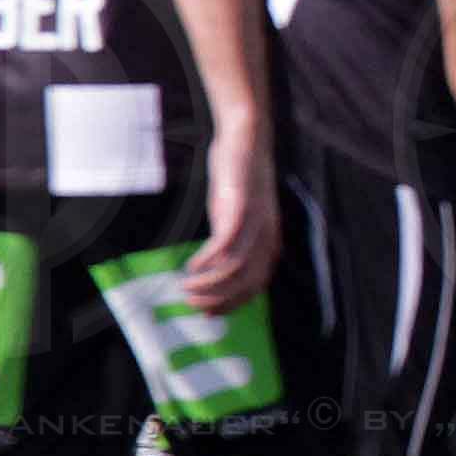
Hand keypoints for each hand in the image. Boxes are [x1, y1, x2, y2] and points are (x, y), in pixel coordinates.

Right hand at [185, 138, 275, 312]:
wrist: (246, 141)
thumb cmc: (240, 183)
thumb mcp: (240, 219)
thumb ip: (234, 244)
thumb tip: (216, 270)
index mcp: (269, 242)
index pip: (256, 286)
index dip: (232, 304)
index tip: (209, 314)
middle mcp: (266, 236)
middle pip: (247, 282)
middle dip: (218, 300)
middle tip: (191, 303)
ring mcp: (254, 222)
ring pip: (236, 267)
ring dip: (209, 284)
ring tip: (186, 287)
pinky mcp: (239, 206)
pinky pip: (226, 242)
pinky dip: (207, 259)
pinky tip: (192, 265)